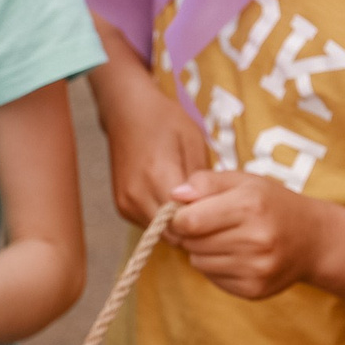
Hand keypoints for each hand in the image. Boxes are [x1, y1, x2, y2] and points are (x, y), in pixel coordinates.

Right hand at [96, 63, 208, 226]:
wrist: (126, 110)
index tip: (222, 213)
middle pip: (174, 233)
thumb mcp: (194, 142)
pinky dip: (166, 222)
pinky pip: (150, 226)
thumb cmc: (165, 120)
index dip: (207, 222)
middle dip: (196, 229)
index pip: (186, 220)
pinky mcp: (122, 207)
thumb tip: (213, 211)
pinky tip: (177, 204)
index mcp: (157, 175)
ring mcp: (126, 204)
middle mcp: (136, 195)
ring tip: (196, 206)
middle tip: (214, 214)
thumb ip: (202, 182)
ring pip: (162, 234)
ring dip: (181, 228)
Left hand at [167, 169, 325, 299]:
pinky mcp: (254, 290)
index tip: (187, 212)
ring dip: (203, 250)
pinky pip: (212, 279)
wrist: (314, 240)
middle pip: (191, 242)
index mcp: (251, 205)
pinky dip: (216, 267)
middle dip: (192, 233)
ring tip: (227, 239)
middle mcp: (256, 239)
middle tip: (212, 225)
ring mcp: (256, 268)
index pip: (189, 220)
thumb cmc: (273, 205)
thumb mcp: (245, 182)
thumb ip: (207, 182)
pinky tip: (237, 256)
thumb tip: (174, 195)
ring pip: (198, 262)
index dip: (179, 216)